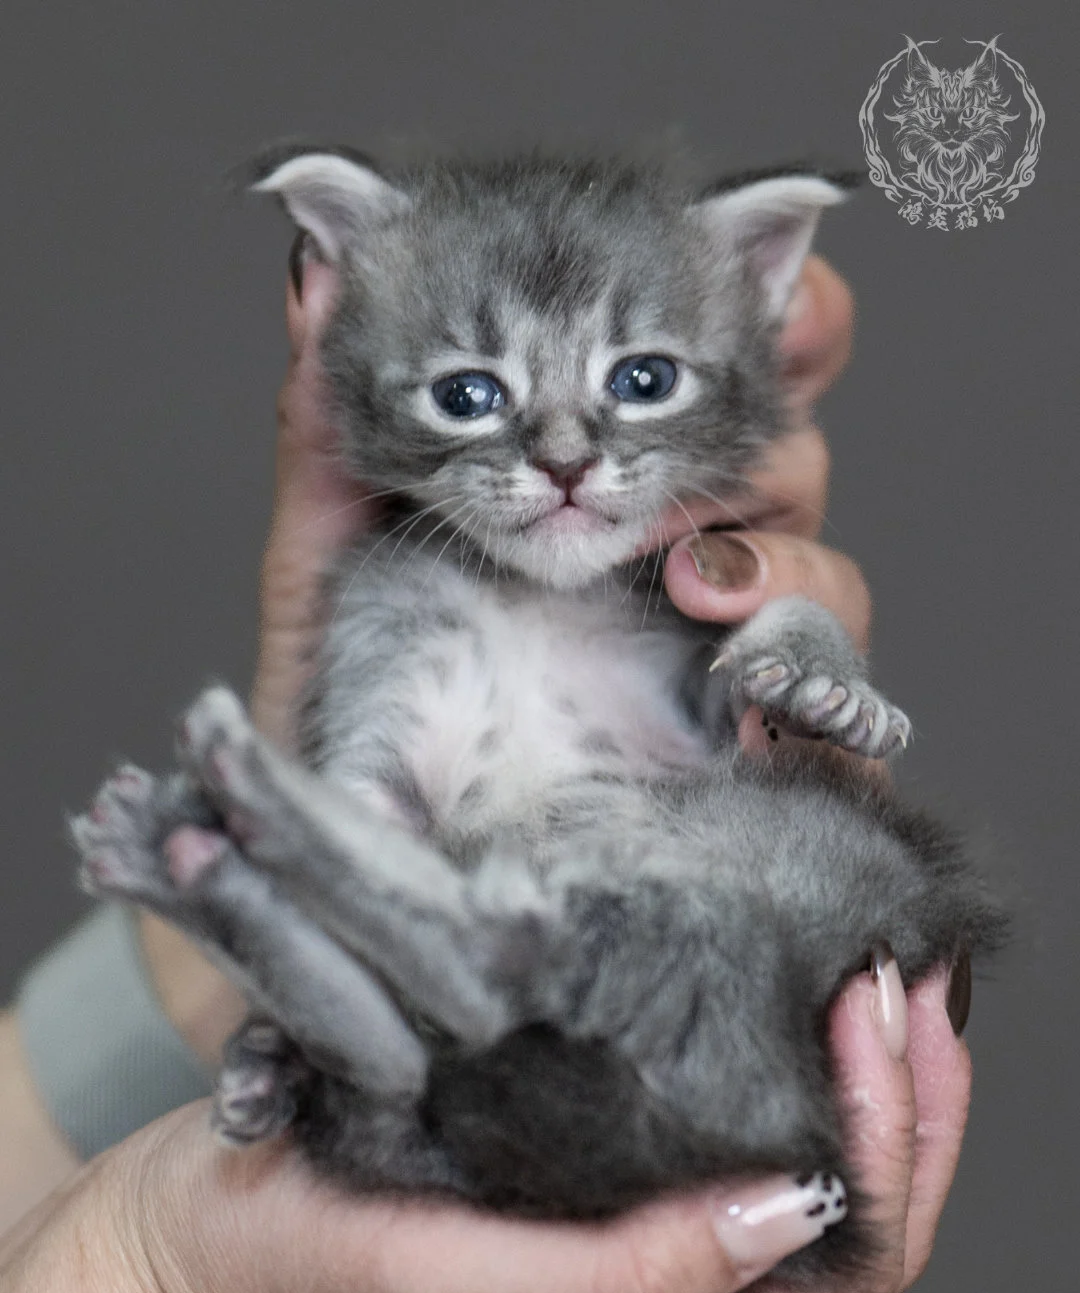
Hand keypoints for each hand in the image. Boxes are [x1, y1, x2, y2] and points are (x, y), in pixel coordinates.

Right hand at [0, 963, 970, 1292]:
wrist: (183, 1254)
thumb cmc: (283, 1284)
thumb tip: (791, 1214)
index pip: (835, 1271)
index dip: (888, 1146)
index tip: (874, 1010)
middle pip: (843, 1222)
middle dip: (902, 1101)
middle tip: (903, 977)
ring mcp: (620, 1233)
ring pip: (794, 1169)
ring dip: (854, 1077)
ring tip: (872, 974)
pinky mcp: (580, 1176)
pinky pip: (714, 1127)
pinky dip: (775, 1059)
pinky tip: (781, 989)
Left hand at [139, 247, 869, 1059]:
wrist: (358, 875)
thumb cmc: (344, 716)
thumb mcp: (328, 568)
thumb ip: (335, 433)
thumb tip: (316, 281)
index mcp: (590, 490)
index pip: (701, 378)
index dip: (758, 314)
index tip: (753, 296)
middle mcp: (668, 559)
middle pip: (785, 454)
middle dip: (761, 433)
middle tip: (680, 457)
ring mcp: (717, 658)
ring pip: (824, 566)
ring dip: (781, 556)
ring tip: (693, 582)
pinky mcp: (747, 754)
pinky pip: (836, 706)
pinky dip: (823, 685)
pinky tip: (756, 690)